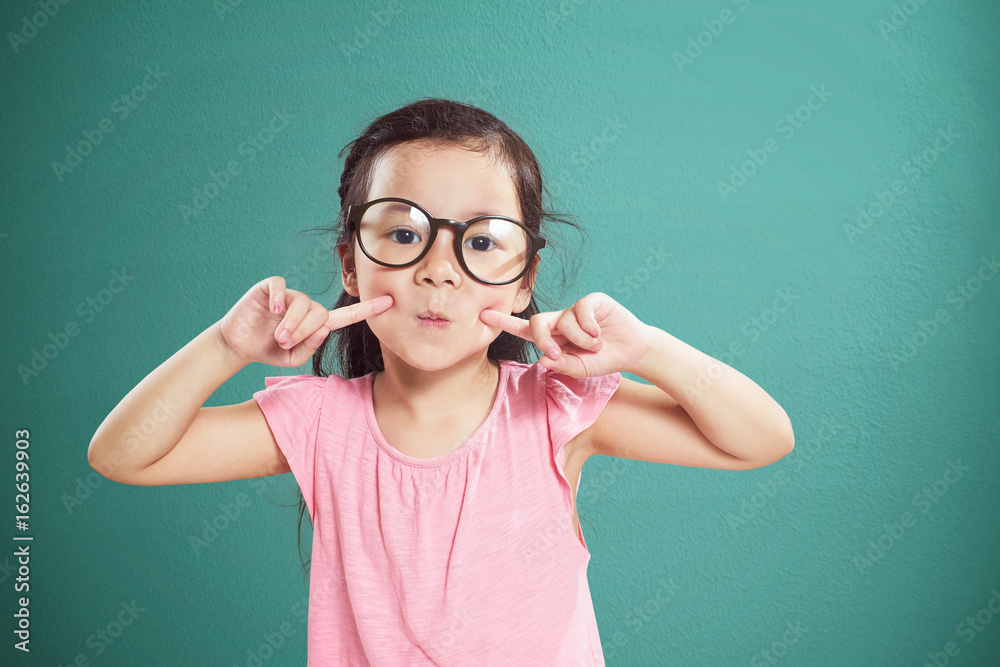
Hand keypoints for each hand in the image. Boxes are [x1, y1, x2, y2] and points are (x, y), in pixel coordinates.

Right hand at [216, 276, 392, 367]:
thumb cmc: (268, 350)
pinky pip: (281, 287)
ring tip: (278, 336)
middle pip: (320, 313)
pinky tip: (273, 309)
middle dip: (304, 331)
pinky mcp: (269, 288)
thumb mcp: (293, 357)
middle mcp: (305, 307)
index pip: (347, 315)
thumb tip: (323, 328)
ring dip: (292, 323)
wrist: (238, 344)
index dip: (367, 310)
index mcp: (316, 323)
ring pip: (303, 303)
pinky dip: (279, 298)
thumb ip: (311, 347)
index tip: (389, 302)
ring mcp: (288, 296)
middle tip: (286, 342)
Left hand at [480, 292, 652, 378]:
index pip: (524, 328)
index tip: (482, 315)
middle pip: (537, 322)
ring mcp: (576, 309)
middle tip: (556, 354)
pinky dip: (588, 326)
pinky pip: (581, 310)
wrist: (632, 351)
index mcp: (553, 337)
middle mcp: (560, 320)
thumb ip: (562, 365)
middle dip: (544, 340)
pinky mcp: (593, 301)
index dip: (504, 322)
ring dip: (579, 340)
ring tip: (595, 346)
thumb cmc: (603, 360)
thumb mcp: (580, 369)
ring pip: (563, 321)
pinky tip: (599, 334)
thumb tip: (543, 360)